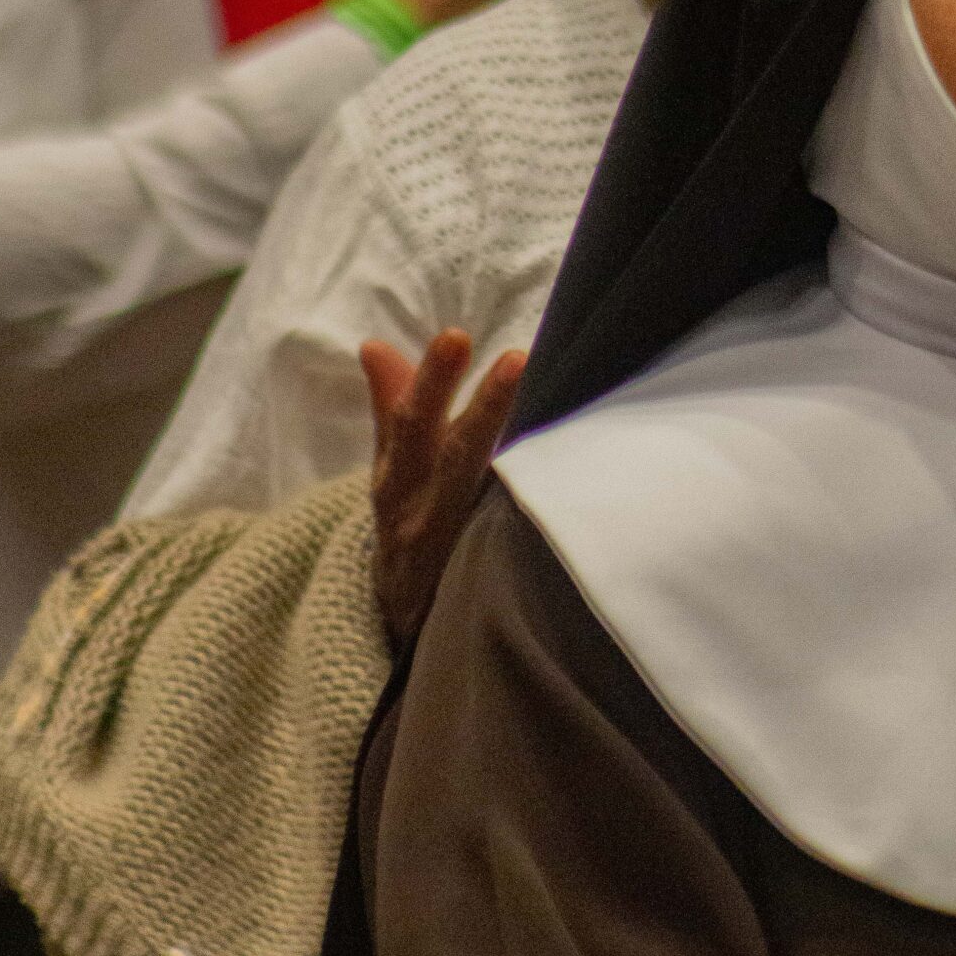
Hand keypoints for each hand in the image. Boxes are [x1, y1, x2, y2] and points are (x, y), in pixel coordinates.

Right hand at [361, 328, 526, 649]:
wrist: (405, 619)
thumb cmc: (407, 520)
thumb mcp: (391, 470)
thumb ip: (391, 408)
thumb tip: (375, 344)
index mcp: (397, 482)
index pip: (408, 425)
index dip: (431, 383)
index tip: (457, 337)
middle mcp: (425, 515)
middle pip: (454, 457)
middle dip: (485, 410)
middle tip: (519, 360)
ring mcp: (460, 549)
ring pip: (491, 502)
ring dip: (523, 459)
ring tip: (557, 407)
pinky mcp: (493, 580)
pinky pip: (520, 548)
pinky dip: (545, 519)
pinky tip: (580, 485)